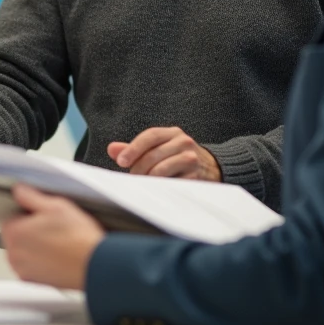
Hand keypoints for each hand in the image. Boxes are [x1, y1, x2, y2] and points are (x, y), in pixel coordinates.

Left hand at [1, 184, 104, 289]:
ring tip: (59, 243)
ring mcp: (23, 270)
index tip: (44, 215)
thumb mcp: (56, 205)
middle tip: (53, 228)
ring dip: (35, 247)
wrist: (95, 265)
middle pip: (16, 236)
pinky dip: (41, 261)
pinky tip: (59, 256)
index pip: (11, 217)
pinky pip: (32, 267)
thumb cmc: (78, 237)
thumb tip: (19, 190)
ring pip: (24, 252)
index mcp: (14, 233)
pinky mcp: (34, 282)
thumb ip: (31, 196)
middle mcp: (14, 255)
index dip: (29, 213)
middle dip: (30, 230)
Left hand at [107, 127, 221, 181]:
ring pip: (161, 170)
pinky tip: (156, 191)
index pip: (150, 136)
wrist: (212, 168)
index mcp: (173, 133)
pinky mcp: (196, 177)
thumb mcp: (160, 148)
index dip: (133, 148)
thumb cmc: (178, 158)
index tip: (120, 161)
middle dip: (138, 169)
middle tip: (131, 179)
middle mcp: (184, 142)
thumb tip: (111, 149)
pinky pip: (172, 183)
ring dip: (147, 180)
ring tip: (142, 185)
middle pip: (153, 155)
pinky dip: (160, 188)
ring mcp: (191, 159)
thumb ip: (135, 149)